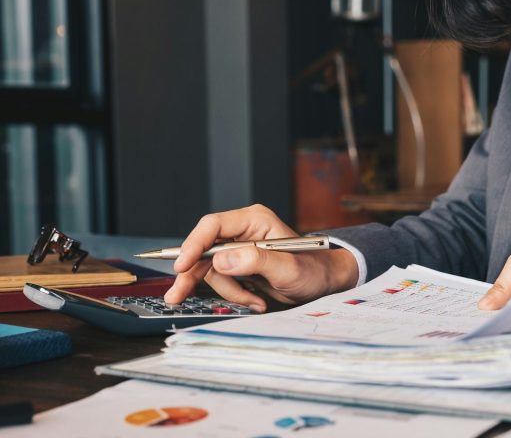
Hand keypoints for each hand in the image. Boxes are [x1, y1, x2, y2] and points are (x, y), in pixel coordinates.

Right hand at [164, 204, 358, 311]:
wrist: (323, 284)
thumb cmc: (313, 270)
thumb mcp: (288, 268)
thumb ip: (256, 261)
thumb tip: (222, 260)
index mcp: (254, 221)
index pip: (213, 226)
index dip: (194, 244)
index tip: (182, 266)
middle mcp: (243, 232)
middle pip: (203, 249)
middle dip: (193, 275)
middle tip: (177, 296)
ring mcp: (239, 250)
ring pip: (211, 271)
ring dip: (229, 291)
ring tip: (255, 301)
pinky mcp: (238, 267)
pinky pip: (222, 282)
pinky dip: (235, 295)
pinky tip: (255, 300)